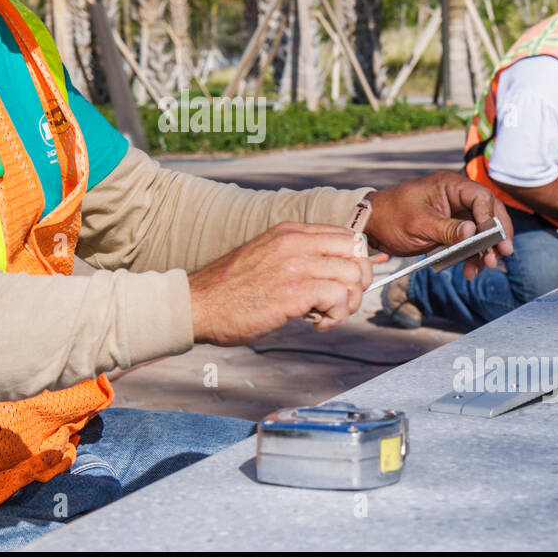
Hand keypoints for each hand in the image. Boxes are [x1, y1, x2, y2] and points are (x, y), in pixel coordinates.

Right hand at [188, 222, 373, 345]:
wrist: (198, 305)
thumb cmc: (230, 290)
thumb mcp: (266, 257)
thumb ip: (297, 258)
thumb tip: (335, 274)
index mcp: (289, 232)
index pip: (346, 235)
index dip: (356, 262)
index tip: (347, 284)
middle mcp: (295, 243)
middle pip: (357, 252)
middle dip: (359, 281)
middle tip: (342, 302)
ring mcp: (295, 265)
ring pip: (353, 275)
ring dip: (348, 303)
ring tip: (328, 316)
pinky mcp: (293, 292)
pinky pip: (338, 298)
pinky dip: (336, 317)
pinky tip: (317, 324)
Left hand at [364, 171, 514, 279]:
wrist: (372, 226)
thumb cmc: (392, 217)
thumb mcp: (419, 224)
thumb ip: (448, 228)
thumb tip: (473, 232)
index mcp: (449, 185)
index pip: (482, 197)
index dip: (490, 218)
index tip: (493, 239)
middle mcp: (456, 196)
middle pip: (487, 213)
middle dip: (495, 235)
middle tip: (502, 254)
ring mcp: (454, 213)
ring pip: (480, 230)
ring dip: (485, 249)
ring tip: (485, 266)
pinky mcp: (450, 229)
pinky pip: (468, 241)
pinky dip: (471, 255)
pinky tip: (471, 270)